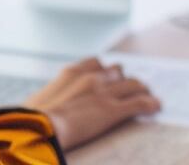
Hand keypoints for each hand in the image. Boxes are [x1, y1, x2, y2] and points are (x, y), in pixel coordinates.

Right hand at [24, 58, 160, 149]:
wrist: (38, 126)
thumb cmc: (32, 118)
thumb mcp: (38, 100)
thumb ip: (52, 98)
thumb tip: (47, 108)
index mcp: (70, 72)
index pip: (96, 63)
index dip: (106, 71)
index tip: (110, 77)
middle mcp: (90, 77)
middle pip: (118, 71)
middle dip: (124, 80)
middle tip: (130, 89)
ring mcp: (104, 92)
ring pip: (134, 84)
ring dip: (142, 90)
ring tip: (149, 96)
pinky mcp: (114, 110)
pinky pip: (141, 102)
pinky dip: (151, 104)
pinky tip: (156, 107)